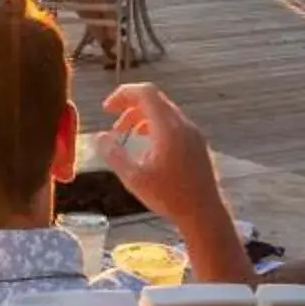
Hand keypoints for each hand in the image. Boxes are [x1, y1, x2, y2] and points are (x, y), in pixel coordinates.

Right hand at [97, 82, 218, 227]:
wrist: (204, 213)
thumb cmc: (169, 197)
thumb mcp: (134, 178)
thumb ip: (114, 155)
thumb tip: (101, 137)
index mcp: (168, 128)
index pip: (145, 92)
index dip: (122, 94)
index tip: (107, 109)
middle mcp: (183, 124)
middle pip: (154, 99)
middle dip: (129, 106)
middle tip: (113, 123)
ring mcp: (193, 132)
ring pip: (164, 111)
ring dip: (141, 116)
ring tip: (126, 134)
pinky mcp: (197, 142)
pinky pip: (173, 122)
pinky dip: (155, 125)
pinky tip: (146, 145)